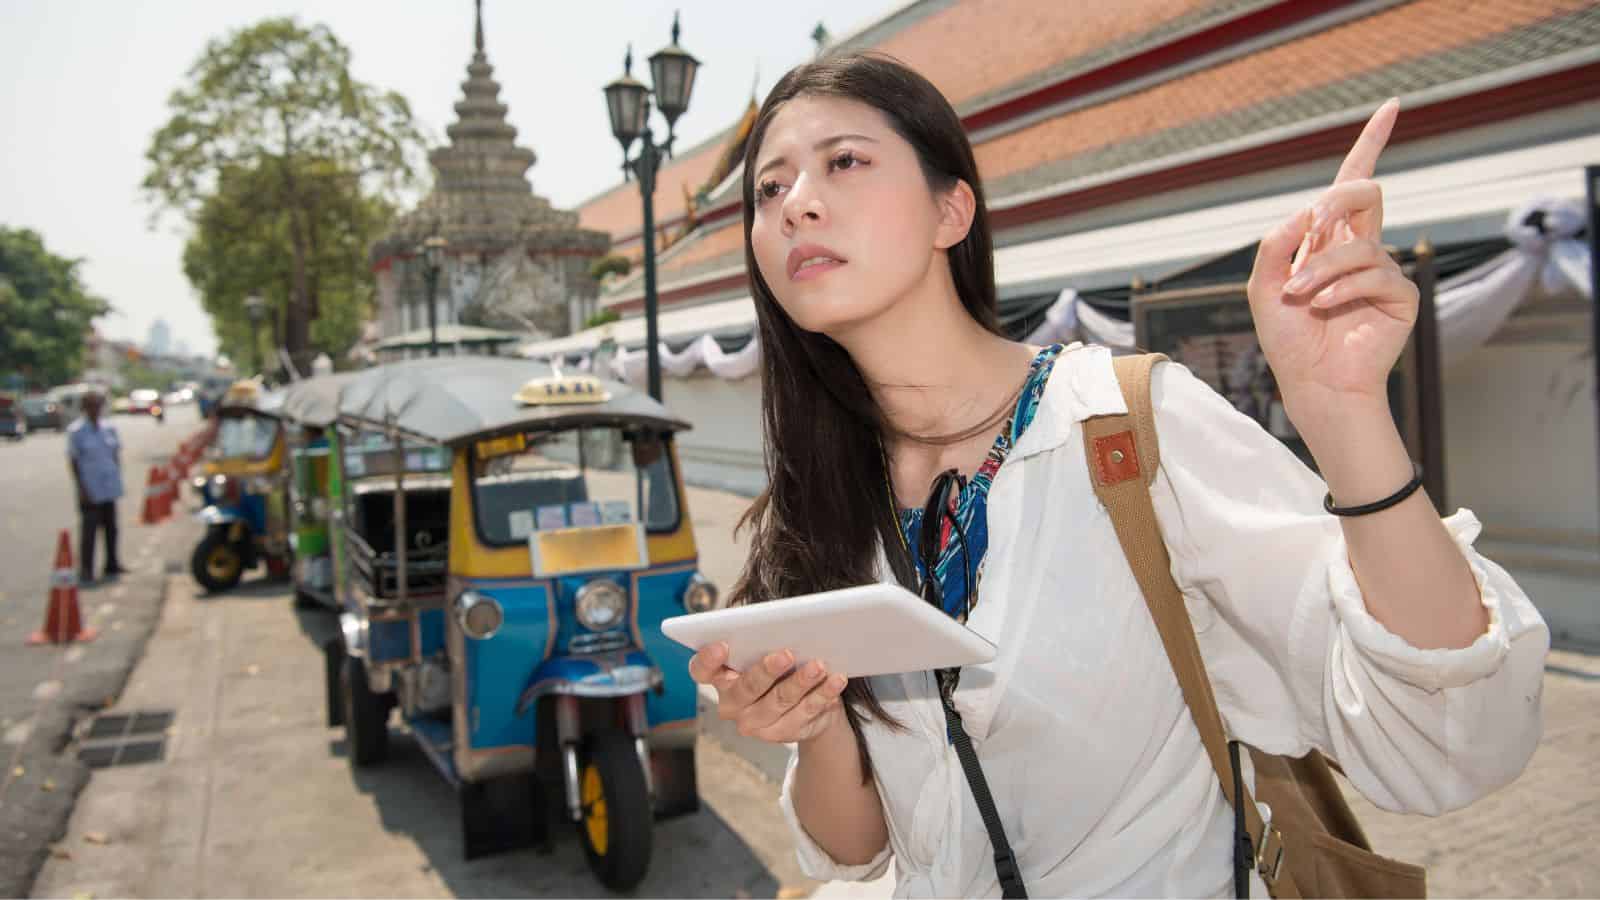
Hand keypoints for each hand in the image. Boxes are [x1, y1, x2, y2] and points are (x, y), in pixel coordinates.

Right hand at [687, 642, 848, 744]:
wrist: (802, 705)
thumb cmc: (777, 665)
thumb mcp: (764, 649)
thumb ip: (761, 638)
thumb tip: (782, 620)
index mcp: (719, 678)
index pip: (701, 671)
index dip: (707, 660)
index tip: (721, 645)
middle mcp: (733, 705)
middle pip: (746, 689)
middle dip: (766, 671)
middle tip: (786, 654)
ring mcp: (757, 723)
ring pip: (779, 702)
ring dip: (800, 682)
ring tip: (818, 666)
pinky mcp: (785, 733)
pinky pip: (806, 713)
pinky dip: (823, 695)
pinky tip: (835, 681)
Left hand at [1246, 99, 1417, 409]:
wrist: (1310, 383)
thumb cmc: (1287, 339)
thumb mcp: (1263, 287)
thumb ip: (1276, 245)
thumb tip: (1306, 211)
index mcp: (1327, 239)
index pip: (1352, 182)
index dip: (1371, 143)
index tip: (1392, 106)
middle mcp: (1359, 247)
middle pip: (1363, 191)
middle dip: (1335, 202)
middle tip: (1308, 232)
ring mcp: (1382, 270)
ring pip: (1358, 241)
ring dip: (1320, 270)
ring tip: (1301, 299)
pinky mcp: (1400, 296)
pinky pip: (1374, 273)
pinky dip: (1340, 290)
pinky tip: (1324, 309)